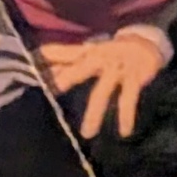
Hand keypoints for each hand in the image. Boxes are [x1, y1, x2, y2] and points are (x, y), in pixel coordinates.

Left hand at [41, 32, 166, 140]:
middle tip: (53, 92)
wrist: (146, 42)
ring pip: (102, 92)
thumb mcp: (89, 53)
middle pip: (80, 69)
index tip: (29, 66)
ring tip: (87, 134)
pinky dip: (126, 116)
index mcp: (86, 53)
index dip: (47, 58)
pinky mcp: (134, 78)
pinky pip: (128, 99)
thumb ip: (66, 60)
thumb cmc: (111, 51)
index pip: (63, 54)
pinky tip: (124, 132)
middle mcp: (100, 59)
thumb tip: (39, 61)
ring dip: (94, 113)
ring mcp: (117, 69)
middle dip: (66, 79)